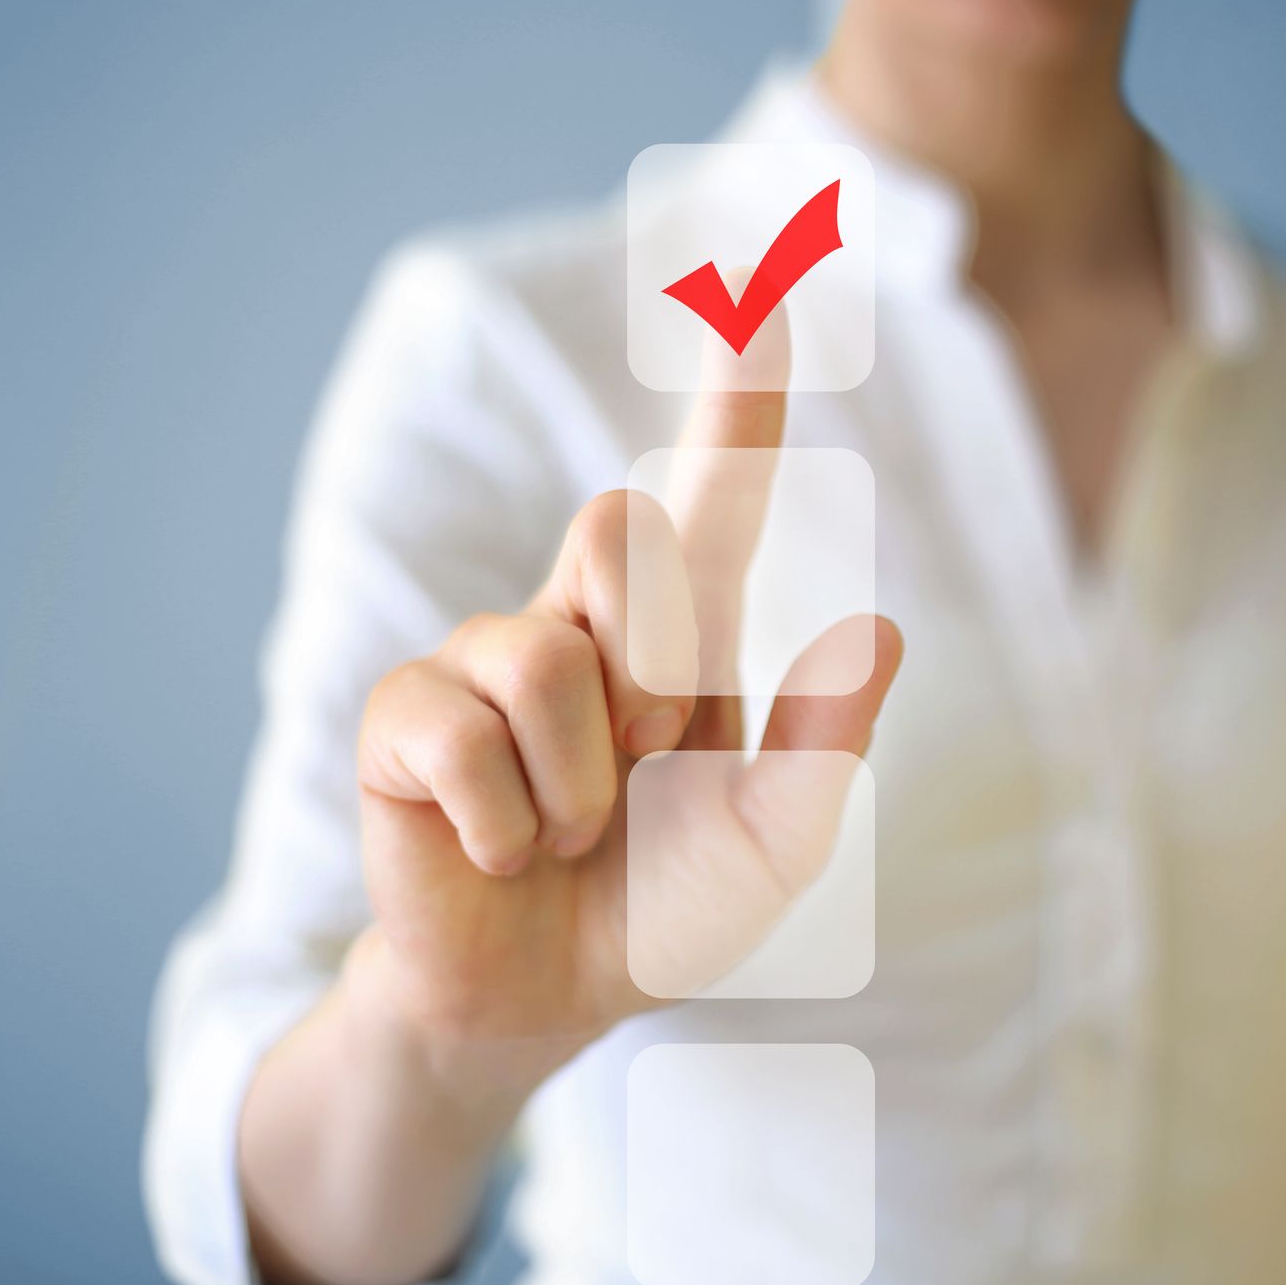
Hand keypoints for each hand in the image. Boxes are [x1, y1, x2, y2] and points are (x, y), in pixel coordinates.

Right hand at [347, 303, 901, 1066]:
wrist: (541, 999)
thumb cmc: (655, 909)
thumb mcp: (767, 847)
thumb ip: (820, 750)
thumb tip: (880, 633)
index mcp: (677, 642)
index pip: (712, 495)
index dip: (736, 397)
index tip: (759, 285)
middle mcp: (579, 624)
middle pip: (623, 528)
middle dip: (651, 671)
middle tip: (640, 771)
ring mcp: (482, 662)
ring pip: (546, 656)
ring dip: (578, 785)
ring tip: (564, 834)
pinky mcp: (405, 720)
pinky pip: (463, 735)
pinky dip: (503, 822)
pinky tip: (495, 850)